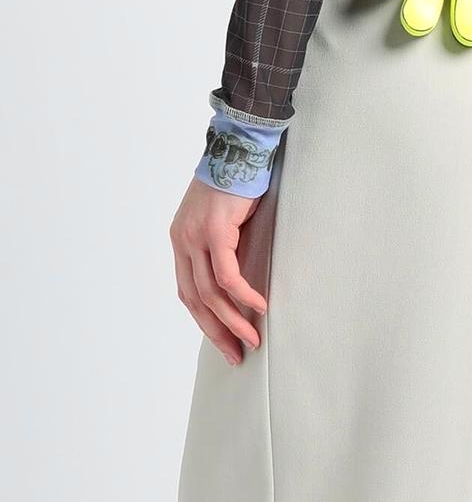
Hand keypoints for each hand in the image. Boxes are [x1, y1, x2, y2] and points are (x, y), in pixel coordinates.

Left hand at [170, 177, 266, 365]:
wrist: (241, 146)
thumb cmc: (238, 179)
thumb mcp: (225, 219)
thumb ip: (225, 246)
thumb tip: (240, 279)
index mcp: (181, 239)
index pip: (188, 291)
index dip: (205, 319)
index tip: (224, 339)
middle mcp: (182, 241)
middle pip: (195, 300)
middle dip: (216, 331)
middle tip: (236, 354)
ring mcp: (195, 236)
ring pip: (210, 293)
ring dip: (232, 320)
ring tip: (251, 339)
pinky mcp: (214, 232)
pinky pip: (228, 275)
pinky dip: (243, 295)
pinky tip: (259, 307)